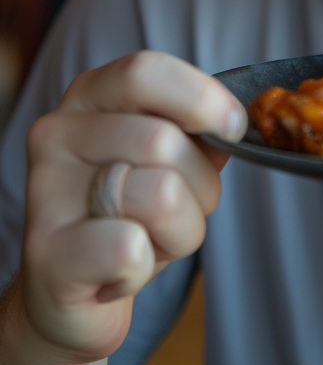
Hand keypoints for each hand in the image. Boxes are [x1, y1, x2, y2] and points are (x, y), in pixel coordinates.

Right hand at [19, 51, 245, 364]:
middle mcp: (58, 133)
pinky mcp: (45, 251)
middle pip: (164, 141)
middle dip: (200, 187)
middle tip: (177, 213)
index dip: (202, 97)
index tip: (234, 128)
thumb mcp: (170, 163)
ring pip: (161, 195)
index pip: (145, 72)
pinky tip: (119, 272)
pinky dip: (144, 268)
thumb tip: (234, 124)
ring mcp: (45, 191)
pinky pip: (131, 248)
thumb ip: (197, 133)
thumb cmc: (131, 215)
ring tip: (148, 242)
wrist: (71, 293)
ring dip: (180, 231)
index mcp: (90, 96)